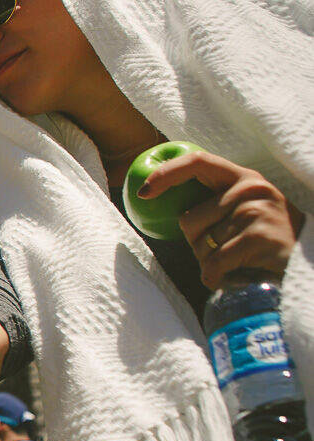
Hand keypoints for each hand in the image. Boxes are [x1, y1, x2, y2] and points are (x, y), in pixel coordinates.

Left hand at [138, 150, 304, 288]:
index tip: (143, 191)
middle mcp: (251, 189)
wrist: (305, 268)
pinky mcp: (257, 237)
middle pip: (189, 220)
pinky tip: (238, 276)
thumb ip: (213, 204)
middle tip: (226, 251)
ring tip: (238, 262)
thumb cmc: (264, 243)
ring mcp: (256, 212)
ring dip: (209, 263)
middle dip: (197, 244)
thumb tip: (153, 199)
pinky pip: (213, 265)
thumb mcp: (244, 213)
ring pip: (200, 246)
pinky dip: (218, 278)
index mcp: (244, 178)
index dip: (166, 173)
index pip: (198, 162)